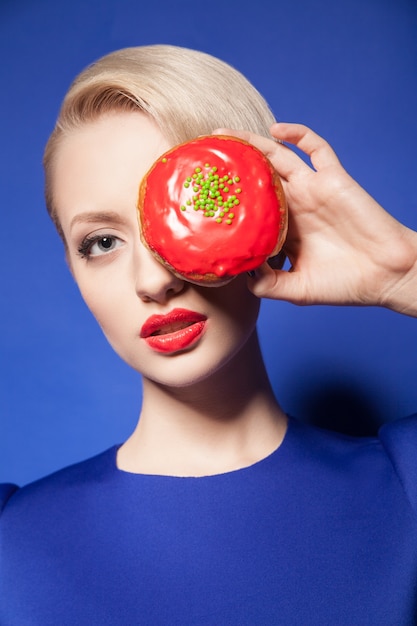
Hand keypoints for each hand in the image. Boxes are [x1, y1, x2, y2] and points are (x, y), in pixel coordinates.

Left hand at [214, 123, 416, 316]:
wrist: (386, 276)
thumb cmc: (345, 285)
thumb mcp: (298, 290)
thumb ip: (269, 284)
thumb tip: (239, 275)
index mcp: (284, 231)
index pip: (250, 210)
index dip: (228, 202)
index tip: (202, 198)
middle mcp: (295, 207)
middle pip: (257, 179)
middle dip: (232, 168)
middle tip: (203, 157)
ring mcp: (313, 190)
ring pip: (278, 158)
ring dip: (253, 144)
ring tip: (224, 135)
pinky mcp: (333, 179)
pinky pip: (316, 149)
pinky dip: (298, 135)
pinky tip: (277, 131)